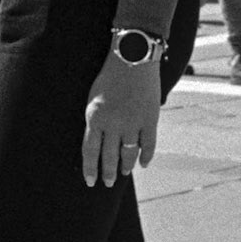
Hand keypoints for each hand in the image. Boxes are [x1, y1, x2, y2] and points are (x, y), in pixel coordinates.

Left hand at [82, 52, 160, 188]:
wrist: (132, 57)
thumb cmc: (109, 77)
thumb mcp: (93, 98)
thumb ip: (94, 121)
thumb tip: (95, 144)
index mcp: (95, 117)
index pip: (90, 152)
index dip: (90, 169)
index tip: (91, 182)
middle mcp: (113, 124)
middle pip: (109, 156)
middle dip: (108, 173)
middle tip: (108, 184)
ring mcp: (133, 122)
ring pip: (128, 154)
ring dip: (125, 167)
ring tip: (123, 174)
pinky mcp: (150, 119)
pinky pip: (148, 145)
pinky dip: (146, 156)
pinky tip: (143, 164)